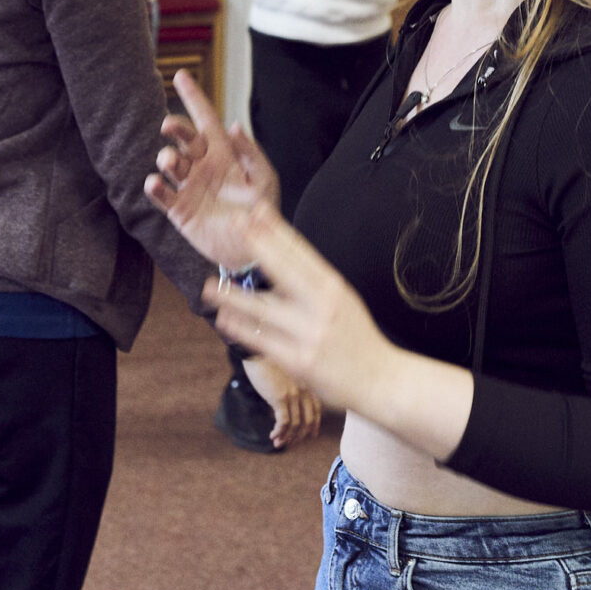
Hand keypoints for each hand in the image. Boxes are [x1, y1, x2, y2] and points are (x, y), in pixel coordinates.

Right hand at [146, 71, 279, 271]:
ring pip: (169, 162)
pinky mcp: (178, 208)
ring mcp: (188, 186)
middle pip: (183, 138)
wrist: (250, 248)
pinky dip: (154, 186)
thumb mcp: (264, 180)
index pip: (206, 119)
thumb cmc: (261, 210)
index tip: (181, 76)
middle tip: (170, 127)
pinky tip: (155, 182)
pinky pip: (161, 193)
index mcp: (223, 153)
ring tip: (170, 161)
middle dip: (175, 128)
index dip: (194, 97)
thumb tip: (234, 126)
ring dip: (166, 157)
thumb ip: (251, 153)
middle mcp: (202, 165)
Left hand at [203, 212, 395, 409]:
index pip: (301, 251)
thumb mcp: (343, 301)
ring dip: (233, 296)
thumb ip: (314, 283)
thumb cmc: (357, 339)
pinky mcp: (299, 360)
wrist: (382, 380)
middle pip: (284, 269)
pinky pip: (263, 340)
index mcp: (333, 286)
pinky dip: (241, 328)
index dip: (276, 229)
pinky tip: (224, 319)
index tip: (257, 209)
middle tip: (234, 224)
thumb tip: (280, 258)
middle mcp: (322, 305)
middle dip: (258, 244)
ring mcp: (310, 333)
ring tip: (208, 286)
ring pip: (264, 309)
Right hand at [245, 356, 323, 447]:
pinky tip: (272, 435)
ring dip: (286, 437)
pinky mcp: (280, 397)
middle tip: (289, 443)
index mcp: (308, 382)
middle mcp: (305, 389)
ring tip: (277, 442)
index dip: (314, 425)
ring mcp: (294, 393)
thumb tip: (285, 404)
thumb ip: (290, 387)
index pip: (317, 409)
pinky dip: (279, 432)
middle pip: (308, 420)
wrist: (255, 350)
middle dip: (299, 436)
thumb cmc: (267, 360)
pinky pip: (283, 422)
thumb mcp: (285, 374)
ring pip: (296, 424)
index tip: (310, 435)